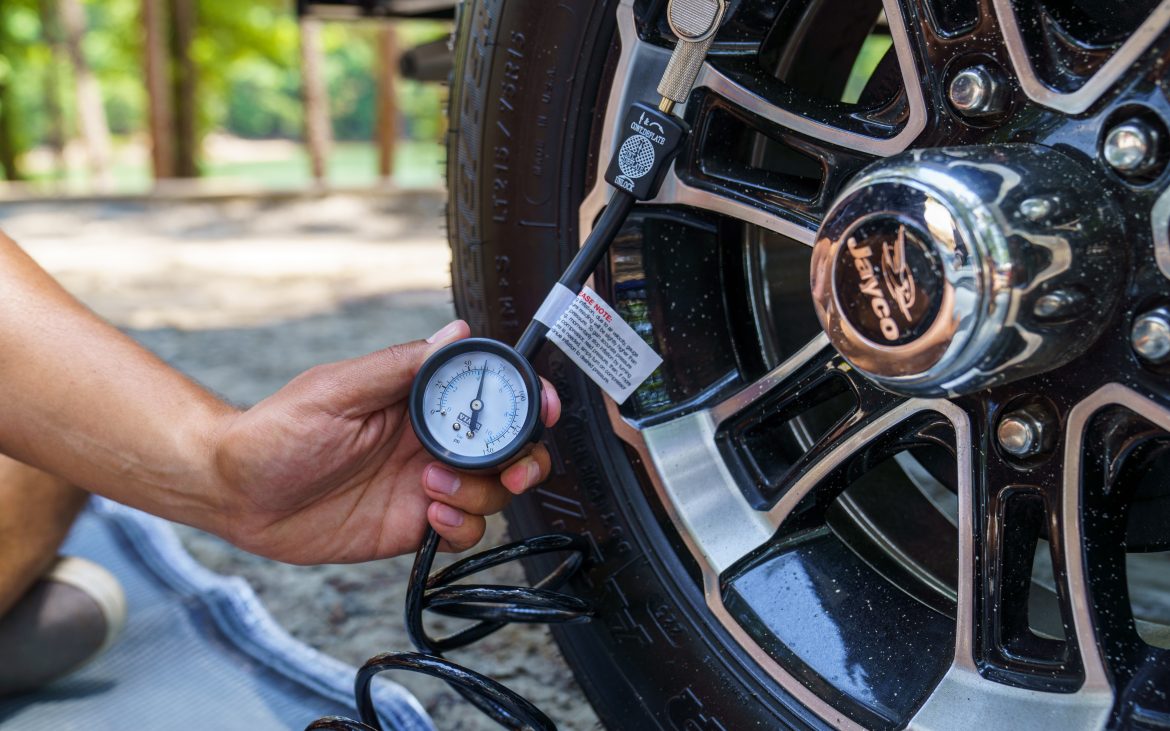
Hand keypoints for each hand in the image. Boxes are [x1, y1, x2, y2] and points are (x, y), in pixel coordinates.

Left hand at [211, 320, 560, 563]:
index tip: (541, 407)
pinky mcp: (414, 524)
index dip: (525, 399)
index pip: (488, 393)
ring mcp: (426, 483)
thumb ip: (399, 366)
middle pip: (507, 447)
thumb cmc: (275, 431)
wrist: (236, 494)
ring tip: (431, 487)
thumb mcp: (336, 391)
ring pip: (493, 490)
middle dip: (524, 458)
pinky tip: (430, 516)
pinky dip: (463, 525)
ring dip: (479, 492)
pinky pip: (466, 530)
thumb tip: (457, 332)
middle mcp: (430, 440)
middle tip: (510, 469)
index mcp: (417, 400)